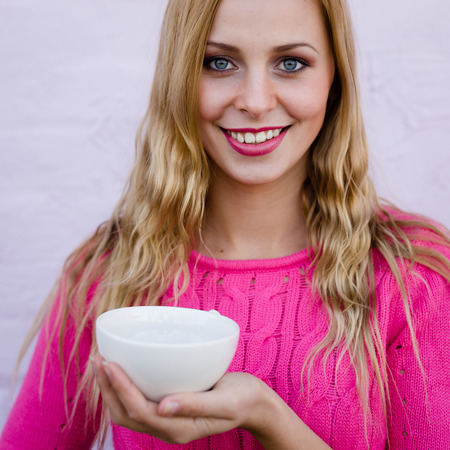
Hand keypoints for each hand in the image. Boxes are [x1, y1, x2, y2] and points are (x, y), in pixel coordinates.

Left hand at [92, 355, 271, 444]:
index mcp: (179, 428)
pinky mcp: (170, 407)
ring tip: (101, 361)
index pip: (139, 411)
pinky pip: (139, 400)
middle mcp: (168, 427)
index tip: (109, 363)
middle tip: (96, 358)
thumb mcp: (224, 402)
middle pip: (125, 413)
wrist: (254, 403)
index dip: (120, 388)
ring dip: (111, 387)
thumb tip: (163, 407)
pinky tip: (123, 367)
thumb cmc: (243, 399)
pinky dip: (125, 385)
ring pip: (128, 409)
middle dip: (107, 388)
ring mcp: (167, 419)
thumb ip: (195, 404)